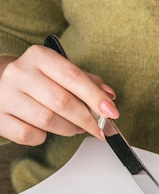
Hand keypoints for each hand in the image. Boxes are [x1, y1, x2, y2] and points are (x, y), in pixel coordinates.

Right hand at [0, 45, 118, 144]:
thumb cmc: (36, 78)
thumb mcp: (60, 71)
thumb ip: (87, 81)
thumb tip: (109, 96)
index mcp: (39, 56)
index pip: (73, 77)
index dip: (96, 97)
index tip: (112, 112)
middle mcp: (19, 73)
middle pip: (62, 102)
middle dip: (87, 119)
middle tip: (99, 128)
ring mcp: (5, 95)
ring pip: (47, 121)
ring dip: (69, 129)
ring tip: (75, 127)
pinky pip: (29, 135)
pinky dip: (43, 137)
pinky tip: (46, 130)